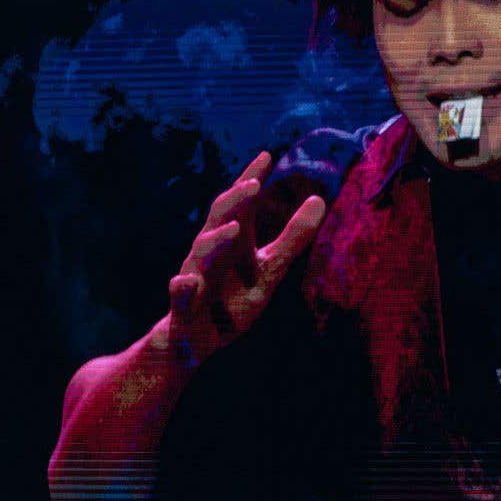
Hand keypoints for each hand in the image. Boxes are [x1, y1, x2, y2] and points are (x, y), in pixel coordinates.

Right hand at [167, 152, 327, 369]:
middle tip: (254, 185)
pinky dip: (182, 290)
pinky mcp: (182, 311)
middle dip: (234, 202)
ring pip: (200, 256)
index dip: (250, 180)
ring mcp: (194, 281)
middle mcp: (209, 256)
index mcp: (231, 244)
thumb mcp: (268, 270)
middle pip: (219, 222)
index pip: (240, 206)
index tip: (267, 155)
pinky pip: (180, 298)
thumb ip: (293, 239)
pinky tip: (186, 283)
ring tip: (235, 229)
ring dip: (216, 241)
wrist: (189, 345)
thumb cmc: (230, 303)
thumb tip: (320, 199)